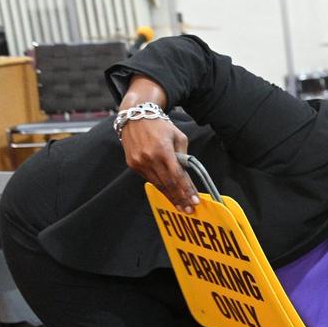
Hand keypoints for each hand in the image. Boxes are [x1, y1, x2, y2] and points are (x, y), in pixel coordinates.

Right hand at [118, 76, 199, 213]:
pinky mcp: (132, 164)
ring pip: (158, 185)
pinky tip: (168, 194)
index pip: (177, 176)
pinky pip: (149, 179)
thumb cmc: (160, 125)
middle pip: (168, 184)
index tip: (195, 201)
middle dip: (180, 198)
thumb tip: (186, 173)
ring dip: (170, 197)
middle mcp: (149, 158)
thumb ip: (183, 155)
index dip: (186, 190)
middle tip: (189, 210)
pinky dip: (160, 187)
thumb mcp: (178, 136)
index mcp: (163, 150)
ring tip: (181, 206)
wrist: (134, 116)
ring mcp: (139, 162)